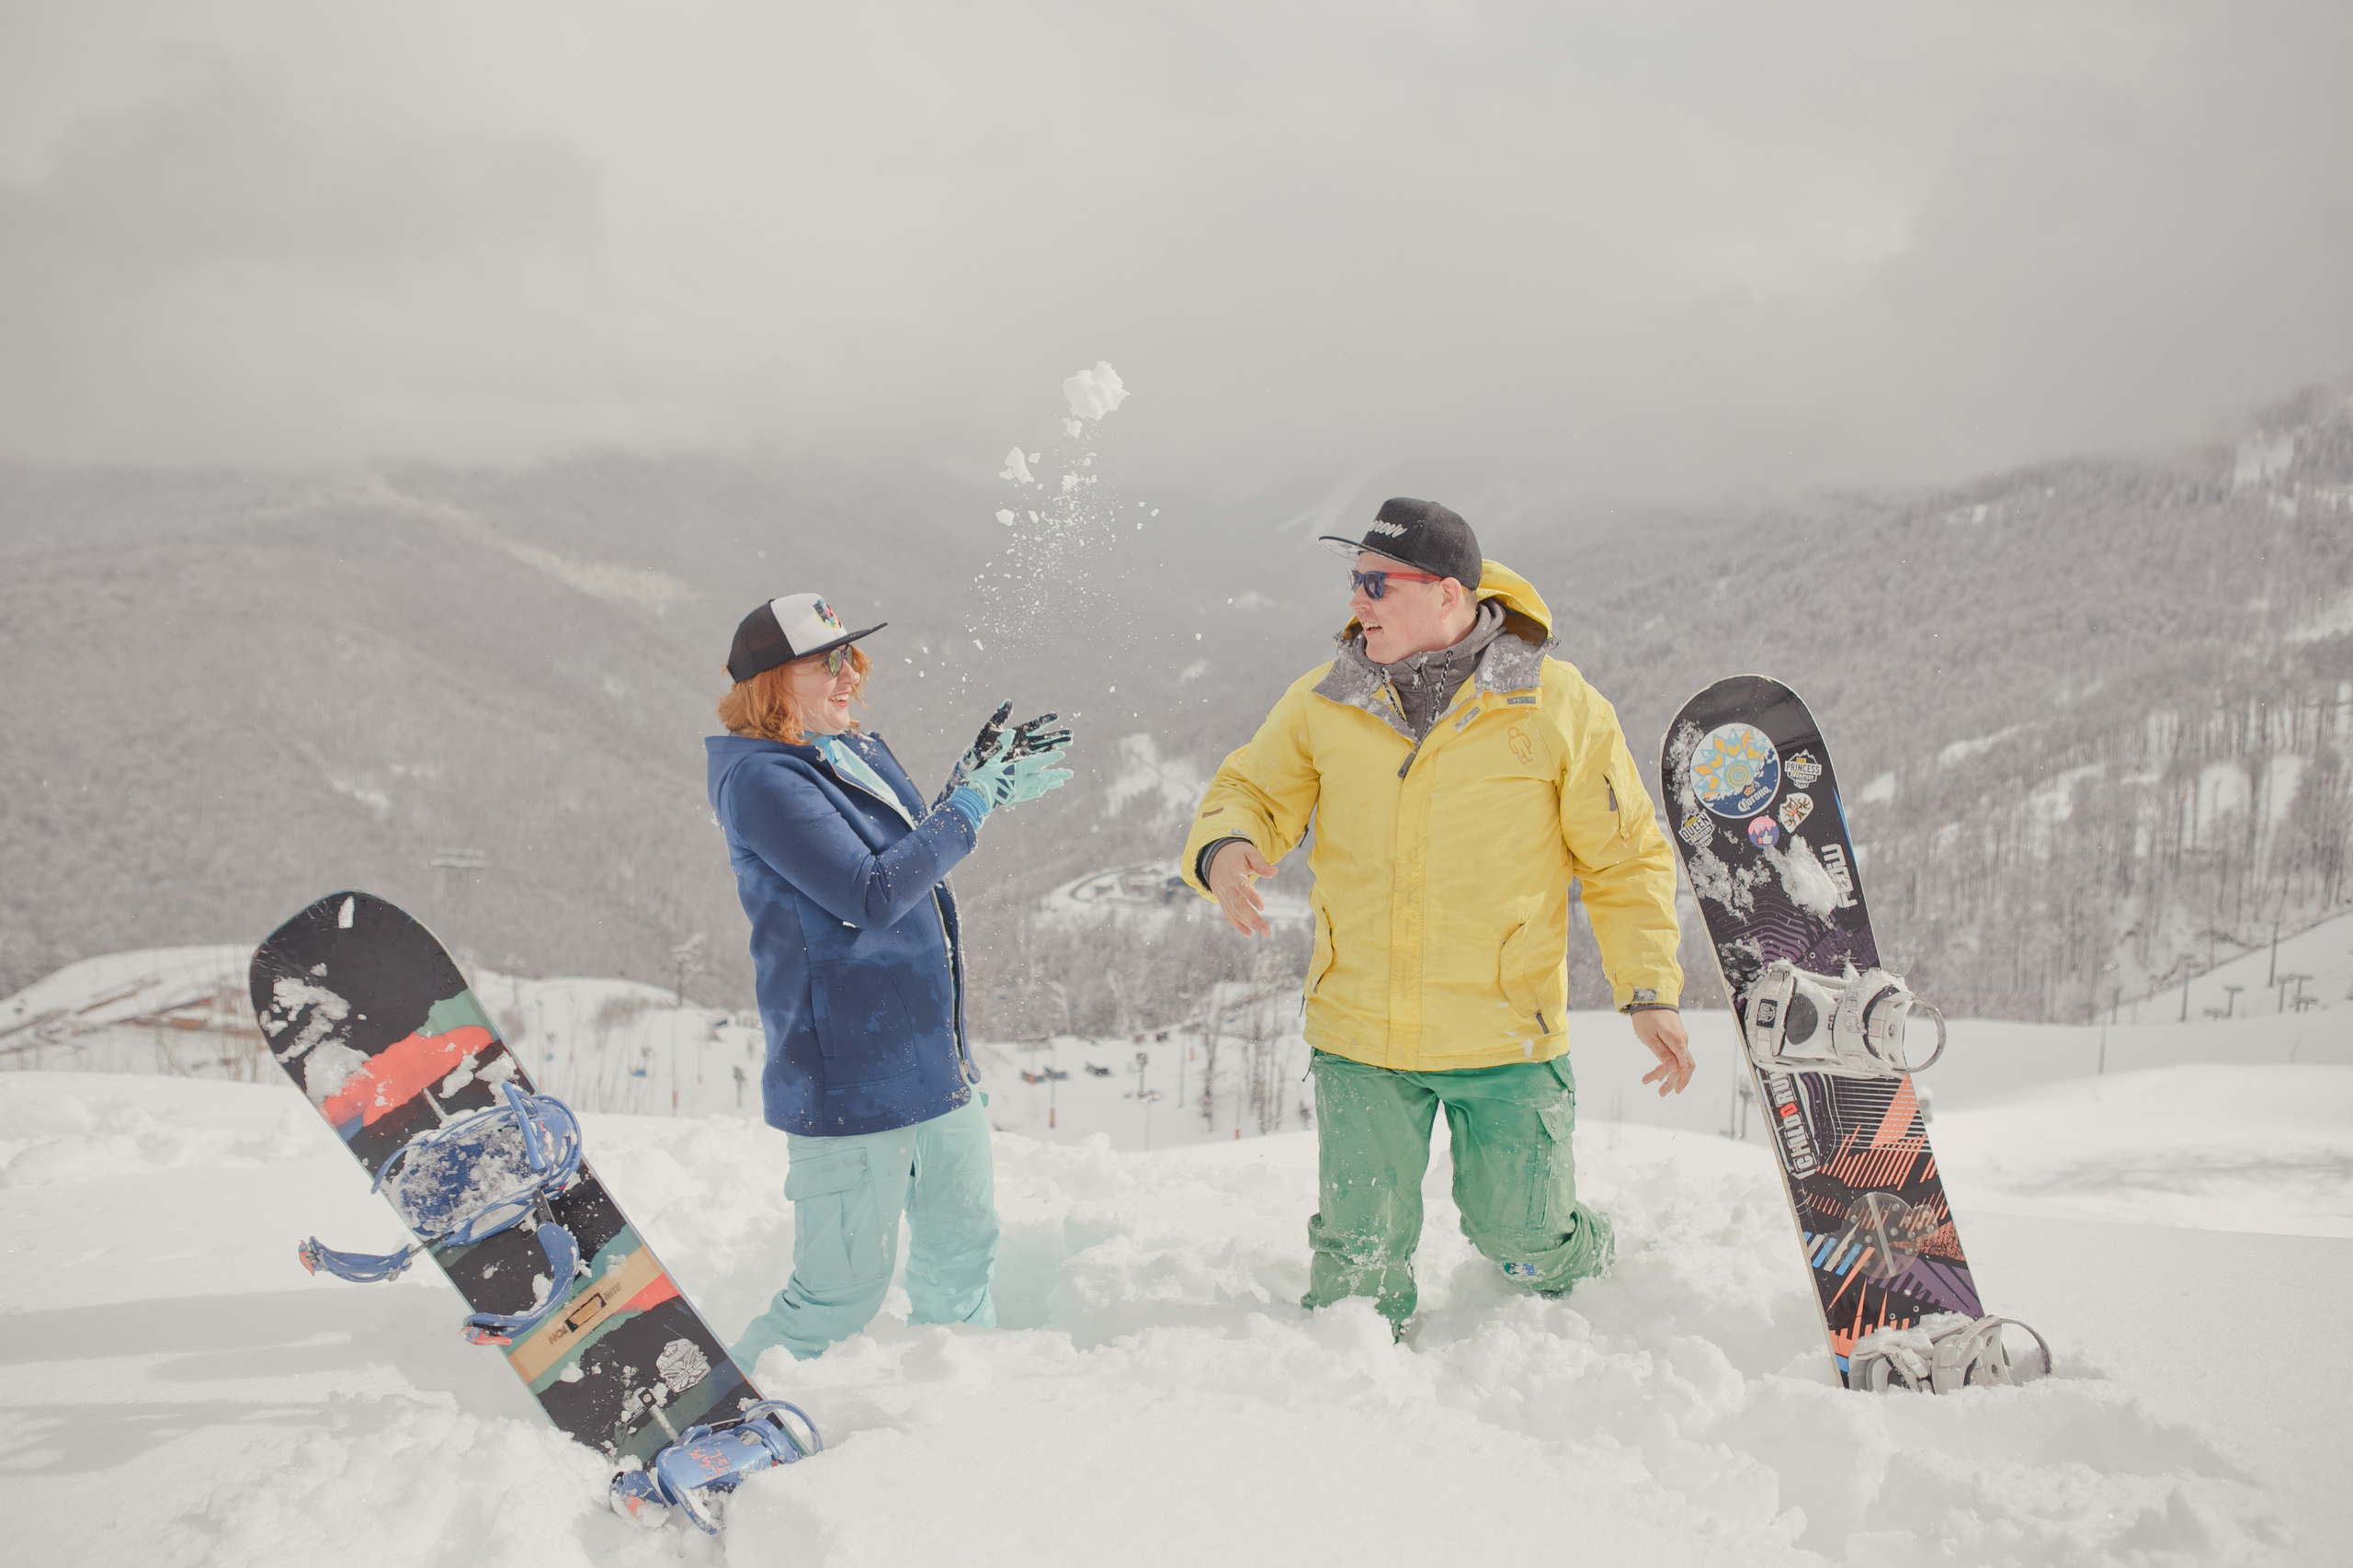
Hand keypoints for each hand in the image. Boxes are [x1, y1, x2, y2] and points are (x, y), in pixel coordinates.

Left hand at [956, 700, 1073, 779]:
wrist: (976, 762)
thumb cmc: (982, 746)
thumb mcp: (991, 729)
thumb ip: (1000, 716)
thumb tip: (1008, 701)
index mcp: (1018, 732)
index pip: (1035, 725)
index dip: (1045, 721)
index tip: (1056, 716)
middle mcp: (1024, 743)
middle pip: (1044, 738)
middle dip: (1057, 735)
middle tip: (1071, 733)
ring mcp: (1025, 754)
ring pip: (1044, 749)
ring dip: (1057, 745)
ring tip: (1070, 741)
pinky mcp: (1023, 764)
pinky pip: (1038, 761)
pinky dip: (1049, 758)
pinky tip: (1058, 756)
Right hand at [970, 749, 1072, 808]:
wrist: (976, 798)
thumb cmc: (982, 777)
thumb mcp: (991, 760)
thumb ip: (1002, 746)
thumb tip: (1010, 731)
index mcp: (1017, 770)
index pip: (1037, 762)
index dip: (1051, 757)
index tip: (1062, 754)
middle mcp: (1021, 782)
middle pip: (1044, 777)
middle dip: (1058, 774)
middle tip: (1071, 773)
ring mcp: (1019, 791)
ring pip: (1040, 787)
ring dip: (1051, 784)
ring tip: (1061, 782)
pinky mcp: (1015, 798)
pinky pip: (1031, 794)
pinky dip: (1039, 790)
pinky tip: (1043, 790)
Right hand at [1207, 841, 1277, 936]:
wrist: (1214, 855)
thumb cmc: (1236, 853)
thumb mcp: (1248, 852)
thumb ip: (1260, 863)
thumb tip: (1274, 872)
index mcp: (1233, 873)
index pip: (1242, 886)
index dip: (1252, 896)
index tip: (1262, 907)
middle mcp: (1226, 886)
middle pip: (1238, 905)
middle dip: (1252, 919)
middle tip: (1266, 931)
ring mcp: (1222, 894)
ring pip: (1234, 912)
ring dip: (1248, 924)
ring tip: (1264, 932)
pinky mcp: (1222, 900)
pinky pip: (1228, 914)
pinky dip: (1238, 925)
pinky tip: (1249, 933)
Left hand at [1632, 1008, 1692, 1095]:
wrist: (1650, 996)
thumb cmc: (1646, 1016)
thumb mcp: (1649, 1037)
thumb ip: (1662, 1053)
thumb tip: (1673, 1069)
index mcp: (1677, 1042)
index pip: (1685, 1066)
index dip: (1681, 1080)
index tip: (1675, 1091)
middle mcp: (1681, 1041)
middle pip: (1683, 1066)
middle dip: (1673, 1081)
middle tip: (1661, 1093)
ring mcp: (1679, 1038)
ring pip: (1677, 1061)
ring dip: (1665, 1073)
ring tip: (1651, 1082)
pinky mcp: (1674, 1036)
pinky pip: (1674, 1053)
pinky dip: (1665, 1063)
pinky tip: (1656, 1071)